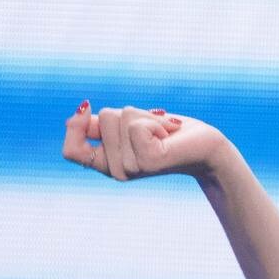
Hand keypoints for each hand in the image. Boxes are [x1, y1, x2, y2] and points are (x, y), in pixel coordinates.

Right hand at [62, 101, 228, 180]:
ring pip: (121, 117)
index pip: (71, 150)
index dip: (74, 126)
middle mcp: (116, 172)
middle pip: (103, 119)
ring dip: (147, 116)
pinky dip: (155, 120)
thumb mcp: (131, 128)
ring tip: (164, 132)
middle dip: (131, 113)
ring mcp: (131, 169)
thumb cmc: (170, 135)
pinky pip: (137, 124)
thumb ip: (103, 126)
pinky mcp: (148, 162)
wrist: (207, 148)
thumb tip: (79, 113)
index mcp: (107, 164)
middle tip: (154, 128)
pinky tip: (169, 135)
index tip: (87, 107)